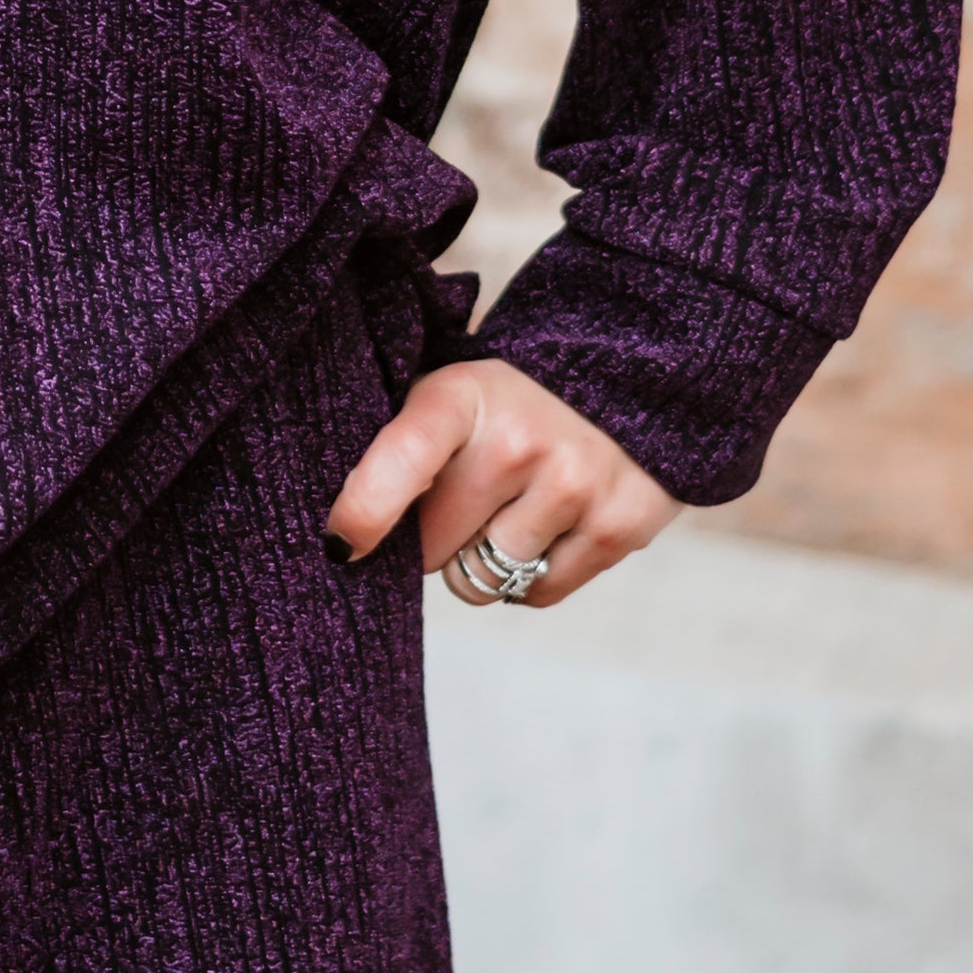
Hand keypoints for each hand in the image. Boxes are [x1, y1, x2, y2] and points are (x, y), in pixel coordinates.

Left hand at [323, 356, 677, 610]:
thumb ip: (400, 450)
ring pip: (479, 582)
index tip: (341, 545)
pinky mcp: (616, 528)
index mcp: (464, 395)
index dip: (364, 510)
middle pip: (431, 548)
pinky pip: (535, 595)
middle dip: (434, 536)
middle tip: (462, 499)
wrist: (631, 376)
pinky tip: (548, 526)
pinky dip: (531, 575)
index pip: (403, 458)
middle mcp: (520, 442)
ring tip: (508, 511)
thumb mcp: (452, 394)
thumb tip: (344, 539)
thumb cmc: (512, 401)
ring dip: (480, 561)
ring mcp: (574, 487)